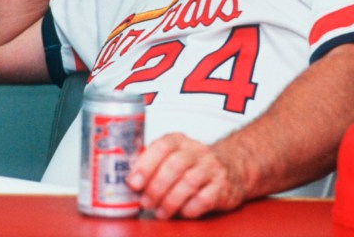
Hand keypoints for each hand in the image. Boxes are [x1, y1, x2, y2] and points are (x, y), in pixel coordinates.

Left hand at [126, 133, 245, 218]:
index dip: (146, 164)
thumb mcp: (173, 155)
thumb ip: (152, 164)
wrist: (232, 167)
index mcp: (180, 141)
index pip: (163, 145)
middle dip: (156, 187)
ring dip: (169, 201)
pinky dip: (188, 209)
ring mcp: (212, 168)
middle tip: (145, 202)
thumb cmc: (192, 164)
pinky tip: (181, 212)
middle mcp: (197, 151)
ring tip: (160, 212)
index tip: (132, 182)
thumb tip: (121, 181)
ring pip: (188, 183)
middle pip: (174, 166)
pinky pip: (203, 199)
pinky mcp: (222, 187)